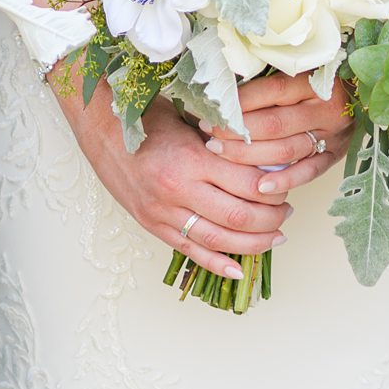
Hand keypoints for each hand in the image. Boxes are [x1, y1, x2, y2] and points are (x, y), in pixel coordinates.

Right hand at [63, 89, 288, 281]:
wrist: (101, 129)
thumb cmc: (148, 118)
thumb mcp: (190, 117)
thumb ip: (224, 138)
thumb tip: (266, 153)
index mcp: (191, 158)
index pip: (248, 183)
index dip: (274, 189)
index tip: (286, 185)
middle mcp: (178, 190)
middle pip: (238, 217)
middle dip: (271, 219)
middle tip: (286, 213)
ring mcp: (163, 212)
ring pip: (218, 240)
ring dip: (253, 244)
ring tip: (274, 237)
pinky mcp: (153, 225)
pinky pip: (189, 252)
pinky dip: (216, 264)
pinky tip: (238, 270)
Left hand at [198, 72, 353, 196]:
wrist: (361, 94)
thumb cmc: (319, 80)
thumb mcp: (298, 72)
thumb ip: (268, 81)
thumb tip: (221, 90)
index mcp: (316, 81)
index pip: (272, 91)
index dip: (239, 102)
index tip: (213, 110)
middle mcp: (326, 108)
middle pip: (274, 124)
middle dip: (237, 132)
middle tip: (210, 136)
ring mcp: (333, 135)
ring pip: (286, 149)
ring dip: (250, 156)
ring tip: (221, 154)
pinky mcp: (335, 156)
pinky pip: (308, 172)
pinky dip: (284, 181)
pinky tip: (260, 188)